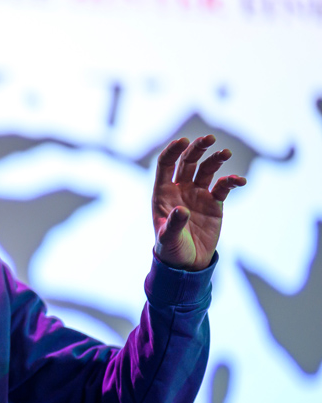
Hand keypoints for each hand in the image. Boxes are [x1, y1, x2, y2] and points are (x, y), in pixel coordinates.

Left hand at [152, 135, 245, 270]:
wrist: (188, 263)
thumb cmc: (171, 250)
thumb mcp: (168, 238)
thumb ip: (174, 224)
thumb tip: (182, 210)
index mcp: (163, 193)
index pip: (165, 165)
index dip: (173, 151)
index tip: (183, 141)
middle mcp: (180, 189)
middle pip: (188, 162)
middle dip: (197, 149)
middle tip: (209, 138)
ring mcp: (198, 194)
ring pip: (206, 170)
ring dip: (215, 159)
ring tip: (225, 153)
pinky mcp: (214, 203)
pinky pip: (223, 187)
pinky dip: (231, 181)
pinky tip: (239, 180)